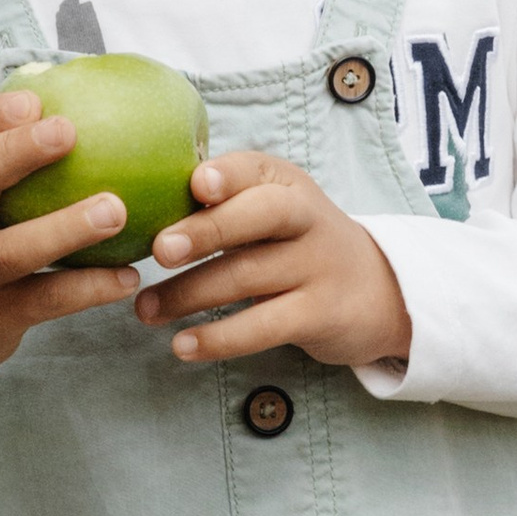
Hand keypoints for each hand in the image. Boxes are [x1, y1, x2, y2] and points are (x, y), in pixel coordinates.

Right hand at [0, 88, 144, 433]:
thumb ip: (2, 166)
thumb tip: (84, 104)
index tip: (33, 98)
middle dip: (14, 153)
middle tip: (69, 131)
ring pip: (9, 251)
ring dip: (64, 228)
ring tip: (116, 209)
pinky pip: (45, 300)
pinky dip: (89, 287)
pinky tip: (130, 275)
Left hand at [135, 152, 413, 365]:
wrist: (380, 291)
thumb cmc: (300, 246)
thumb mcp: (274, 210)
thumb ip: (225, 203)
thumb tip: (136, 207)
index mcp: (286, 184)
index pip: (254, 169)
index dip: (227, 175)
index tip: (196, 185)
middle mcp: (307, 218)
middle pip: (260, 216)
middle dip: (207, 230)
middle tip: (160, 250)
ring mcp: (317, 267)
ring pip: (248, 276)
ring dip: (189, 295)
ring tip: (146, 310)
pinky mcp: (320, 315)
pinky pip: (262, 326)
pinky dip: (219, 338)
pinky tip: (183, 346)